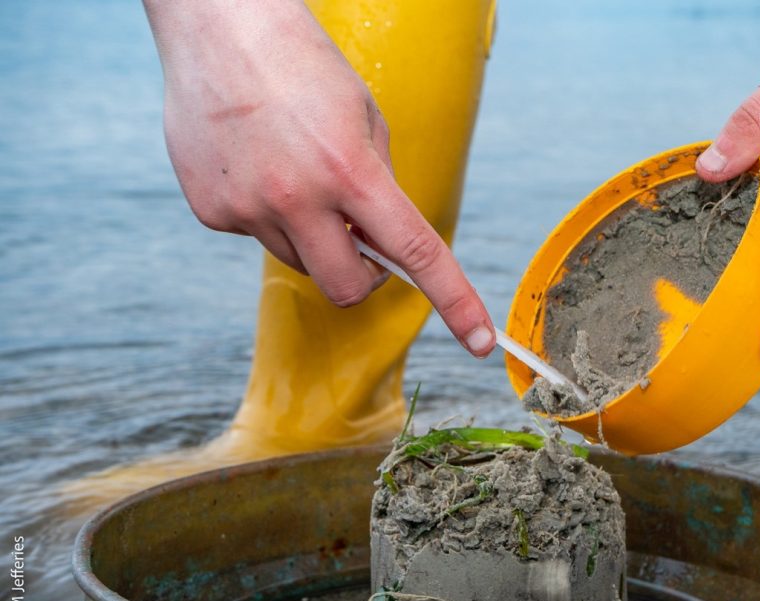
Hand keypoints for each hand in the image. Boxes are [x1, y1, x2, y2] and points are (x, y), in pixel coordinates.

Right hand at [142, 0, 495, 355]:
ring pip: (299, 262)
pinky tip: (257, 165)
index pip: (416, 253)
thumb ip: (380, 185)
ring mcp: (248, 208)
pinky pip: (255, 237)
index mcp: (351, 171)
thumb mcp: (366, 118)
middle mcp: (297, 199)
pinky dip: (267, 215)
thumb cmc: (303, 65)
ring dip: (313, 238)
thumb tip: (380, 240)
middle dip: (363, 278)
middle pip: (346, 288)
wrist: (218, 26)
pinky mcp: (210, 210)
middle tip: (363, 245)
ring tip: (295, 173)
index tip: (481, 342)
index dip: (455, 301)